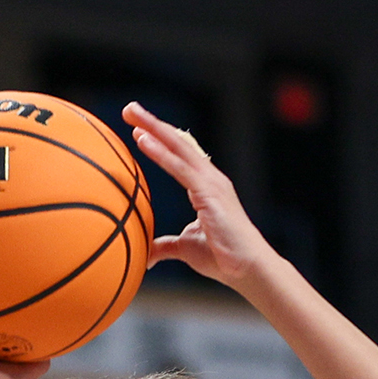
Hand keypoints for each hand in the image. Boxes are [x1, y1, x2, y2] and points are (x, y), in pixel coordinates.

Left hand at [125, 103, 278, 289]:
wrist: (247, 269)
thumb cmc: (223, 258)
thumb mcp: (186, 248)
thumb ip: (166, 246)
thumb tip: (146, 255)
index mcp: (206, 186)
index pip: (180, 155)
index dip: (160, 140)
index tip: (138, 128)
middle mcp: (210, 178)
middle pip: (178, 142)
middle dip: (153, 124)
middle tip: (130, 109)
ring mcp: (211, 182)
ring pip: (178, 147)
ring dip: (153, 128)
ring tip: (132, 113)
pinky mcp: (209, 193)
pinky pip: (180, 168)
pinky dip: (160, 152)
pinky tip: (142, 140)